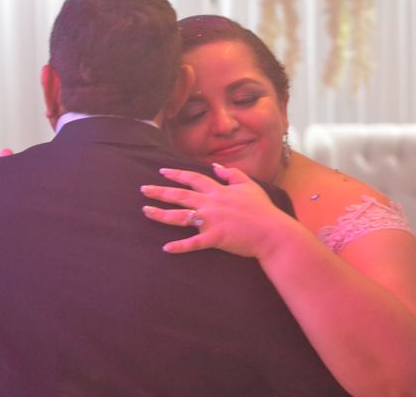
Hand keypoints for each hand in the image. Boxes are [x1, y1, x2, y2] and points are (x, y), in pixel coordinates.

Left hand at [140, 164, 297, 258]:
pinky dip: (179, 246)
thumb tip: (216, 166)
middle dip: (160, 192)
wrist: (272, 232)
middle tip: (143, 190)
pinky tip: (166, 248)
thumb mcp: (249, 185)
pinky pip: (193, 243)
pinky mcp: (215, 238)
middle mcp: (211, 203)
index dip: (176, 174)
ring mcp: (211, 221)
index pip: (193, 178)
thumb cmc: (262, 209)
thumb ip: (232, 174)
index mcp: (218, 190)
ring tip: (146, 212)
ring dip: (161, 214)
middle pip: (180, 195)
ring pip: (181, 217)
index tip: (162, 171)